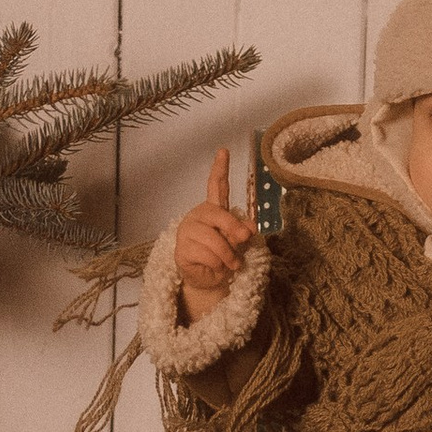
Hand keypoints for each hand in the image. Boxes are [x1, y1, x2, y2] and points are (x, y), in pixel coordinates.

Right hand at [176, 148, 253, 323]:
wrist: (209, 280)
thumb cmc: (224, 257)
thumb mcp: (238, 243)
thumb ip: (242, 231)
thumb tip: (249, 226)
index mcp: (213, 210)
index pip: (216, 187)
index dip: (220, 169)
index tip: (224, 151)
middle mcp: (198, 216)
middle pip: (220, 216)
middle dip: (234, 231)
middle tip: (244, 242)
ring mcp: (187, 231)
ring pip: (216, 241)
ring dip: (228, 256)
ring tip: (229, 264)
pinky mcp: (181, 248)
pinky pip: (208, 255)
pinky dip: (218, 265)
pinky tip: (215, 267)